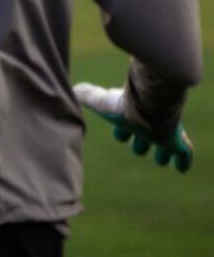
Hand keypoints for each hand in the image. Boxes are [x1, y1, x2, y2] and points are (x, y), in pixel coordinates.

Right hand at [73, 82, 193, 172]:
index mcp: (128, 118)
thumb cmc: (123, 104)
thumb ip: (87, 95)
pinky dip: (182, 161)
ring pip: (162, 145)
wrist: (150, 104)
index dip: (121, 132)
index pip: (124, 127)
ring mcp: (161, 132)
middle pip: (143, 136)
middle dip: (141, 143)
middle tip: (139, 149)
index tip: (120, 135)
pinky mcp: (174, 140)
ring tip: (162, 161)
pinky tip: (182, 168)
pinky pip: (182, 153)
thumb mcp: (100, 101)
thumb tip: (73, 88)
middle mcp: (146, 124)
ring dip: (162, 153)